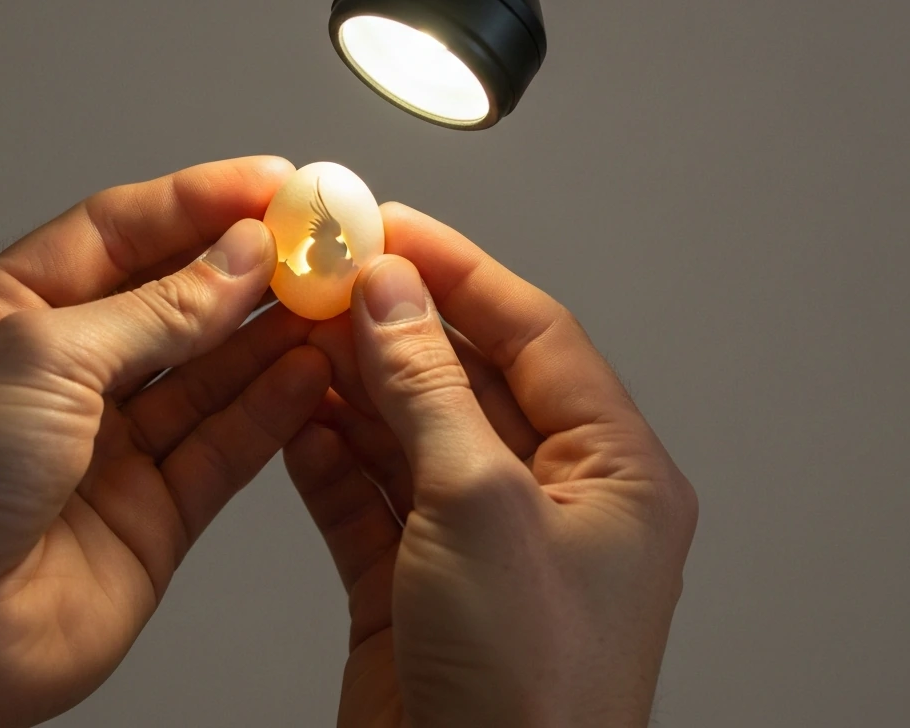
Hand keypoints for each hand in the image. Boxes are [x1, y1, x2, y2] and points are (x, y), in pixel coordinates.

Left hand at [0, 156, 330, 726]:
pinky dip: (272, 410)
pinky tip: (310, 371)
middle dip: (246, 268)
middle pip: (173, 301)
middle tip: (316, 242)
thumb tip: (237, 261)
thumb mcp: (40, 356)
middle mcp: (62, 377)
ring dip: (271, 336)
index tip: (270, 184)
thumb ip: (155, 311)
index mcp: (9, 315)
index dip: (197, 202)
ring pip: (211, 375)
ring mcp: (110, 447)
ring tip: (330, 300)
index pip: (118, 233)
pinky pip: (225, 447)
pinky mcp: (152, 513)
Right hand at [286, 204, 697, 727]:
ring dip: (353, 384)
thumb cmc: (531, 697)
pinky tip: (293, 412)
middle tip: (328, 273)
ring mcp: (480, 543)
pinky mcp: (416, 584)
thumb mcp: (483, 511)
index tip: (393, 227)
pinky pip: (370, 493)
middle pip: (466, 378)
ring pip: (410, 433)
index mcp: (615, 475)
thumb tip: (393, 298)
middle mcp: (554, 502)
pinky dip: (329, 453)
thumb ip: (430, 391)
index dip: (461, 272)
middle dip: (394, 326)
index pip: (536, 335)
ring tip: (298, 329)